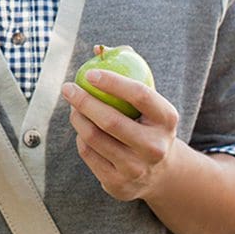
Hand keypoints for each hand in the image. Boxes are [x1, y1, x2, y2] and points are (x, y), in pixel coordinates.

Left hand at [62, 68, 178, 201]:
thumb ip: (127, 69)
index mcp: (166, 119)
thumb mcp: (148, 99)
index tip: (90, 73)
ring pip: (94, 138)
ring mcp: (137, 169)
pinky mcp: (119, 185)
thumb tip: (96, 49)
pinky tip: (83, 128)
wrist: (161, 172)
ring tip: (73, 106)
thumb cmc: (146, 121)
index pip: (139, 95)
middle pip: (111, 121)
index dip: (113, 82)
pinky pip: (88, 154)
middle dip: (84, 101)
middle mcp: (155, 147)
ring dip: (77, 118)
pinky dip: (80, 138)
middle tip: (68, 88)